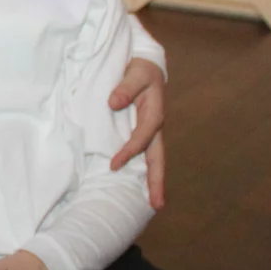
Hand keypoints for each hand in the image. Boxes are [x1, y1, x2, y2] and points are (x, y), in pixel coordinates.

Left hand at [109, 58, 166, 208]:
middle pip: (157, 158)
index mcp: (154, 114)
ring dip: (152, 179)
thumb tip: (113, 103)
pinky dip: (142, 168)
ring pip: (153, 159)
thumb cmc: (140, 69)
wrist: (146, 64)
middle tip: (157, 205)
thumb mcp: (135, 73)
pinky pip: (143, 153)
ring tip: (152, 203)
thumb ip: (125, 87)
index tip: (114, 165)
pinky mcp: (141, 130)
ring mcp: (149, 130)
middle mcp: (154, 126)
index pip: (142, 138)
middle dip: (157, 181)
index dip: (129, 151)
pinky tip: (137, 184)